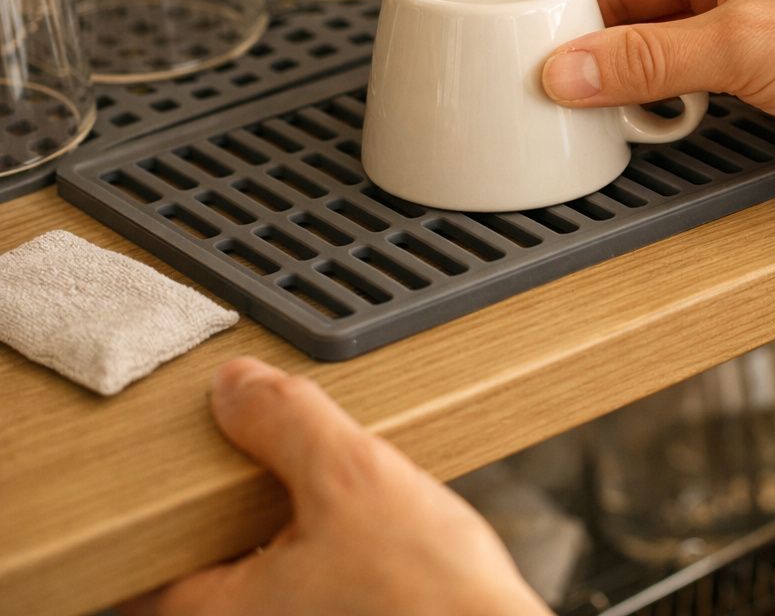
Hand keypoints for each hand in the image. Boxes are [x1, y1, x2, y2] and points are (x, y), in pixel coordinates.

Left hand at [125, 357, 547, 615]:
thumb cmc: (429, 596)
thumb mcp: (352, 478)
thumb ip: (287, 424)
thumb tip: (236, 385)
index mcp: (222, 612)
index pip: (142, 570)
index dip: (152, 517)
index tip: (174, 475)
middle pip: (207, 570)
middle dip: (227, 518)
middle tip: (251, 469)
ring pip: (267, 579)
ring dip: (284, 534)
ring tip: (320, 490)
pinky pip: (312, 588)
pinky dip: (325, 555)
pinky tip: (369, 529)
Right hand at [543, 0, 774, 178]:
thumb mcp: (738, 43)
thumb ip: (646, 60)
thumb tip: (567, 69)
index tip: (523, 7)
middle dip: (590, 26)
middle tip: (542, 62)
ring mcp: (742, 10)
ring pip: (653, 32)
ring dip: (622, 64)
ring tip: (580, 94)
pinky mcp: (754, 60)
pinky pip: (680, 68)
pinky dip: (654, 91)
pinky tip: (635, 115)